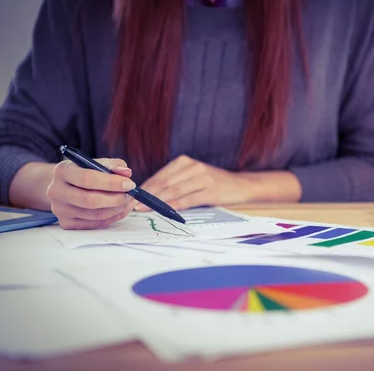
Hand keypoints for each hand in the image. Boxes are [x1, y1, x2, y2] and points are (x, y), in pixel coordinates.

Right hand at [46, 158, 136, 229]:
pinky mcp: (66, 223)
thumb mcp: (96, 163)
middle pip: (90, 200)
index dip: (112, 183)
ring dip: (118, 209)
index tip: (129, 184)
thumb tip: (127, 173)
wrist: (65, 186)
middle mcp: (56, 191)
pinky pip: (96, 224)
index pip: (88, 179)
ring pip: (96, 215)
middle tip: (130, 195)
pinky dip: (113, 217)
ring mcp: (60, 210)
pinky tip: (121, 208)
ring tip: (128, 201)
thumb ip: (113, 165)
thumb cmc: (84, 172)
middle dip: (116, 198)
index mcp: (62, 171)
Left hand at [135, 155, 253, 210]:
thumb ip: (174, 182)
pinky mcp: (211, 191)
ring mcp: (203, 178)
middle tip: (133, 206)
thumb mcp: (193, 177)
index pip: (160, 176)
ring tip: (144, 210)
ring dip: (157, 202)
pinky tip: (165, 211)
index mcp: (185, 161)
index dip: (145, 188)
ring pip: (174, 191)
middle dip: (147, 196)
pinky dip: (175, 206)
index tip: (132, 198)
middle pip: (165, 183)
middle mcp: (193, 167)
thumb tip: (149, 195)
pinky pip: (188, 199)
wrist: (241, 185)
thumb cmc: (213, 183)